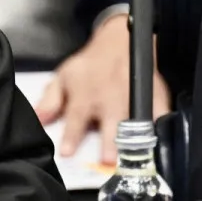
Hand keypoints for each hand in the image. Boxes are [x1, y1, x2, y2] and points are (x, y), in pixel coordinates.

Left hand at [34, 14, 170, 163]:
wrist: (118, 41)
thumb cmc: (90, 65)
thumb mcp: (64, 77)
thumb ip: (50, 100)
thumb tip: (39, 120)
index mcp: (85, 95)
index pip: (75, 118)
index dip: (71, 135)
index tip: (67, 153)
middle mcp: (109, 97)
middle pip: (109, 121)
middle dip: (109, 140)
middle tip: (108, 159)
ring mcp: (132, 95)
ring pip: (135, 119)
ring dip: (135, 137)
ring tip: (137, 154)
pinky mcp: (152, 92)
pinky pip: (160, 108)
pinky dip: (161, 121)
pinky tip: (162, 134)